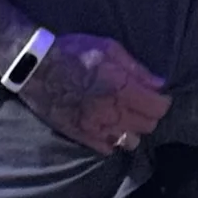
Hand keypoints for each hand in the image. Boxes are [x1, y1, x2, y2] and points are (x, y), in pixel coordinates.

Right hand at [16, 32, 171, 157]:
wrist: (35, 68)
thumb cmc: (72, 52)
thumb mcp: (108, 48)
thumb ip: (136, 68)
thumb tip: (159, 83)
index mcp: (122, 89)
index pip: (158, 108)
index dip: (162, 101)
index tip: (158, 95)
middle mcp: (113, 113)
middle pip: (148, 126)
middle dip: (149, 115)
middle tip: (141, 104)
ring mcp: (97, 128)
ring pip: (130, 141)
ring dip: (132, 130)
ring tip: (124, 118)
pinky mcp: (82, 136)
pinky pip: (107, 149)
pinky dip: (112, 141)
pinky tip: (107, 128)